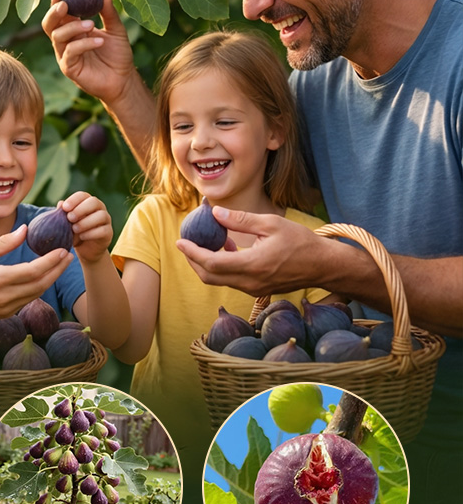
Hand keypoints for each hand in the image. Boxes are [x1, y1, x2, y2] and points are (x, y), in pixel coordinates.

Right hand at [0, 225, 72, 320]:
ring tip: (60, 264)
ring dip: (51, 279)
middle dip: (57, 270)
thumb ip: (3, 242)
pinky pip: (28, 299)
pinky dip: (39, 287)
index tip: (62, 250)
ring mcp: (7, 308)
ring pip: (37, 293)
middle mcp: (5, 297)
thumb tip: (24, 230)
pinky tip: (43, 276)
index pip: (33, 271)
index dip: (51, 261)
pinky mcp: (6, 314)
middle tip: (68, 256)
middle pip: (41, 284)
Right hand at [41, 0, 136, 105]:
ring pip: (58, 36)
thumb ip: (109, 14)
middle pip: (49, 24)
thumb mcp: (116, 30)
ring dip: (73, 27)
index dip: (57, 1)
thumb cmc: (118, 55)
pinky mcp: (69, 68)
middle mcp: (66, 41)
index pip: (60, 13)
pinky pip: (70, 52)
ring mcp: (66, 55)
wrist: (124, 79)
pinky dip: (83, 44)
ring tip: (91, 24)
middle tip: (65, 5)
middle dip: (54, 12)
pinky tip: (100, 41)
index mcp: (74, 29)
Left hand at [61, 191, 112, 263]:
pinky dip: (91, 233)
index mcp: (87, 202)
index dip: (74, 200)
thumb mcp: (67, 223)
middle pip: (94, 202)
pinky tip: (82, 236)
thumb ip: (63, 214)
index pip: (82, 195)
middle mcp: (99, 208)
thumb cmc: (75, 232)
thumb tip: (60, 203)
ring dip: (86, 222)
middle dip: (81, 209)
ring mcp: (106, 220)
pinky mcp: (109, 232)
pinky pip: (103, 230)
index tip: (65, 208)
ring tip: (75, 229)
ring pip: (101, 215)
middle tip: (70, 218)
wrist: (85, 249)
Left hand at [176, 207, 327, 296]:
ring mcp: (254, 289)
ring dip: (208, 263)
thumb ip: (241, 220)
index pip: (212, 263)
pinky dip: (222, 267)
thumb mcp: (270, 223)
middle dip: (194, 260)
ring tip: (210, 240)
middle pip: (210, 277)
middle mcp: (250, 282)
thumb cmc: (300, 241)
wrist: (322, 265)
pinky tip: (228, 248)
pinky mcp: (258, 290)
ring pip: (219, 281)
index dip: (192, 253)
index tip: (180, 242)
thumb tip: (215, 213)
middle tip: (187, 243)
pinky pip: (232, 280)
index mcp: (252, 265)